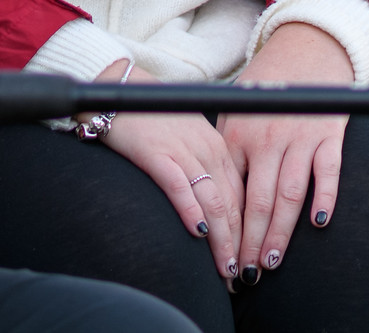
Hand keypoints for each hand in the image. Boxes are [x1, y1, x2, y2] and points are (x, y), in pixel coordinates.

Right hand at [97, 62, 246, 285]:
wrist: (120, 90)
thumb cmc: (153, 120)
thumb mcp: (188, 140)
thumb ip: (204, 168)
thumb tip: (215, 209)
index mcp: (218, 148)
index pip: (241, 198)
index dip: (247, 234)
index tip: (247, 262)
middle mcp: (207, 150)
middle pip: (232, 205)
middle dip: (239, 246)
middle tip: (241, 279)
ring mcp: (183, 151)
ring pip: (213, 202)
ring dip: (222, 241)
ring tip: (224, 270)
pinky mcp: (157, 152)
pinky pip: (179, 186)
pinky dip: (191, 212)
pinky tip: (198, 234)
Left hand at [220, 23, 353, 279]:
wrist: (304, 55)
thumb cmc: (263, 92)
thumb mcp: (233, 114)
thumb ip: (224, 150)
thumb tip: (203, 192)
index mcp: (237, 135)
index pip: (228, 190)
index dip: (224, 226)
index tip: (219, 254)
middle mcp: (266, 138)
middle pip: (257, 201)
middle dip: (250, 241)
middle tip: (245, 274)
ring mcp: (299, 138)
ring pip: (289, 195)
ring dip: (280, 232)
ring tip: (271, 262)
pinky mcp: (329, 136)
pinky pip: (327, 172)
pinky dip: (325, 198)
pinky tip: (319, 224)